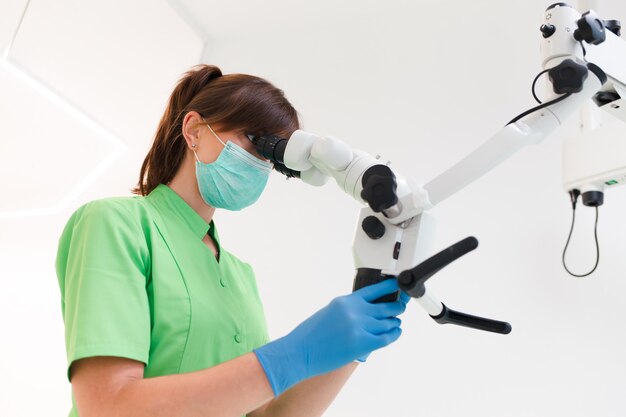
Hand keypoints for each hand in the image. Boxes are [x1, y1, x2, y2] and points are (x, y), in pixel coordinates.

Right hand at [254, 278, 405, 395]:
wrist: (300, 351)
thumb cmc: (310, 335)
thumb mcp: (330, 312)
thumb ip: (349, 309)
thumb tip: (367, 311)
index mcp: (346, 301)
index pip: (375, 290)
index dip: (390, 287)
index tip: (399, 286)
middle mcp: (355, 311)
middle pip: (386, 306)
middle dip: (397, 307)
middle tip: (401, 307)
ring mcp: (360, 327)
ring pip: (388, 322)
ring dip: (395, 322)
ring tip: (396, 323)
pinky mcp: (362, 344)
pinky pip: (386, 338)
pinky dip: (394, 335)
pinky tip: (396, 332)